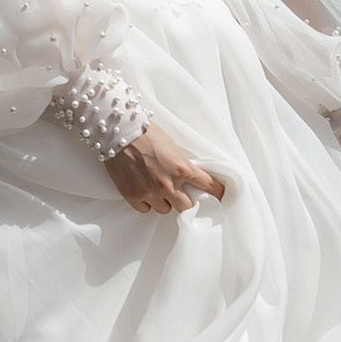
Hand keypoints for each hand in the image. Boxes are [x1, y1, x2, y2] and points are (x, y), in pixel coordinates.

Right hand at [105, 124, 226, 214]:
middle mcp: (168, 185)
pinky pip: (145, 209)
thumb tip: (189, 178)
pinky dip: (146, 203)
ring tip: (156, 188)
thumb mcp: (173, 147)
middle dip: (185, 201)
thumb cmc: (146, 133)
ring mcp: (150, 193)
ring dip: (164, 202)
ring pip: (165, 210)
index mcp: (183, 169)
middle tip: (180, 194)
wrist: (120, 131)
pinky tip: (143, 190)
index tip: (220, 197)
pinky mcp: (132, 196)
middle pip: (187, 207)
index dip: (217, 193)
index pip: (210, 187)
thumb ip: (182, 165)